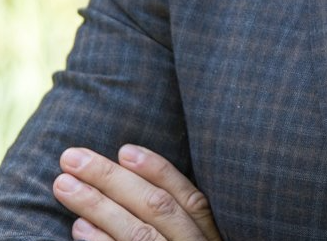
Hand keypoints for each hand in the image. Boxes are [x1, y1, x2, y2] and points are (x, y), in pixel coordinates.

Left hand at [53, 145, 221, 240]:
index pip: (186, 194)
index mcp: (208, 237)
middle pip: (154, 207)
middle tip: (73, 158)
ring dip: (97, 205)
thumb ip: (182, 225)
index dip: (157, 169)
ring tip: (64, 186)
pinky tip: (78, 229)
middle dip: (111, 178)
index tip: (124, 149)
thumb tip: (138, 188)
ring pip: (137, 233)